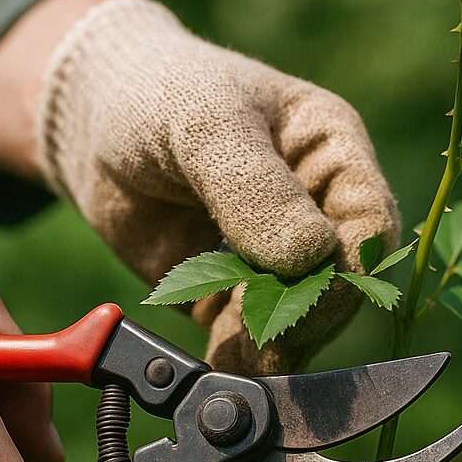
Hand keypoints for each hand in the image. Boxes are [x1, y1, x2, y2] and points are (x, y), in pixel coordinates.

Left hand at [0, 0, 399, 373]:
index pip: (370, 221)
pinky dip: (239, 357)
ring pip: (298, 319)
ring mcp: (274, 257)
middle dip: (306, 317)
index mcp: (331, 153)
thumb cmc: (158, 95)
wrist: (91, 122)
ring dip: (274, 347)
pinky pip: (249, 336)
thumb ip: (256, 187)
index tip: (309, 297)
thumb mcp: (207, 124)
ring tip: (237, 362)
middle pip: (340, 283)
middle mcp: (316, 210)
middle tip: (267, 342)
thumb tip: (311, 256)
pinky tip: (219, 366)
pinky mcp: (232, 293)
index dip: (351, 267)